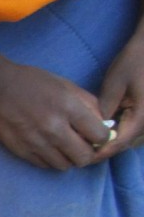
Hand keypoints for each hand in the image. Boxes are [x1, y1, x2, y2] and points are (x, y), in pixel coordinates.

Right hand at [0, 61, 110, 168]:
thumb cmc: (30, 82)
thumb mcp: (64, 84)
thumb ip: (87, 102)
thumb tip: (102, 122)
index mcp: (68, 108)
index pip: (99, 136)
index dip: (101, 137)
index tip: (95, 133)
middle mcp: (54, 129)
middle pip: (84, 157)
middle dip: (87, 152)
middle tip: (81, 144)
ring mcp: (36, 142)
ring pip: (65, 165)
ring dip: (68, 158)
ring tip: (62, 147)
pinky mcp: (21, 151)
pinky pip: (44, 165)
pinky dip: (50, 159)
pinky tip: (47, 148)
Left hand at [94, 28, 143, 158]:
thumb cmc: (135, 61)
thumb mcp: (115, 84)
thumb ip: (105, 109)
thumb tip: (94, 130)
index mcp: (143, 116)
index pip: (119, 143)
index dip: (99, 151)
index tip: (81, 154)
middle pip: (124, 143)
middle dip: (103, 149)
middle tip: (79, 150)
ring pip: (129, 138)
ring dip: (110, 142)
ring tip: (86, 142)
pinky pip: (132, 129)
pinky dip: (117, 132)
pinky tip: (100, 130)